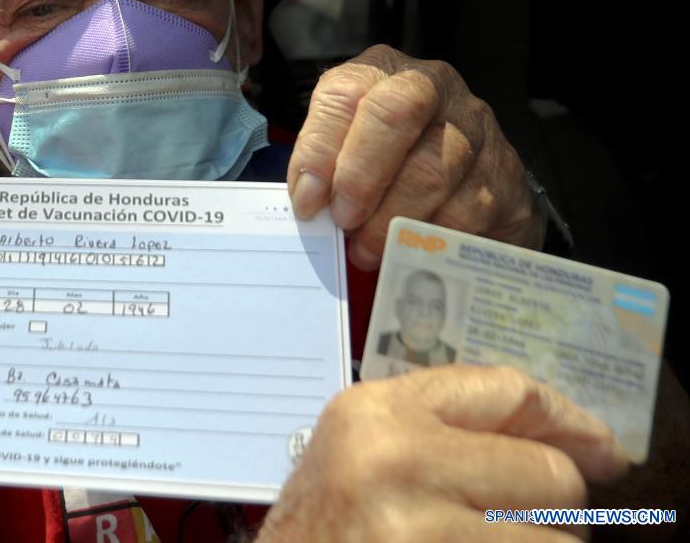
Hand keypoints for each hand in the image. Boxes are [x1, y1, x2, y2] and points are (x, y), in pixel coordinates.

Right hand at [256, 366, 628, 542]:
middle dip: (552, 509)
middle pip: (547, 473)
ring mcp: (417, 525)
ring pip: (553, 542)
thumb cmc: (316, 534)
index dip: (568, 418)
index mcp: (372, 411)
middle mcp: (395, 457)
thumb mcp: (359, 459)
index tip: (601, 445)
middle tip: (523, 525)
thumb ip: (436, 433)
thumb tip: (553, 438)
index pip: (504, 390)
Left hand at [288, 45, 544, 269]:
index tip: (308, 202)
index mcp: (383, 74)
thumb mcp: (349, 153)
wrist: (472, 188)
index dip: (320, 150)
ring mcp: (476, 126)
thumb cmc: (395, 167)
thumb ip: (325, 165)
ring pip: (432, 168)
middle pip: (395, 112)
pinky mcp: (505, 173)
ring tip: (367, 249)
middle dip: (361, 175)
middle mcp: (433, 86)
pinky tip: (408, 250)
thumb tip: (309, 200)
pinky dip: (428, 237)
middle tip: (344, 221)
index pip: (344, 93)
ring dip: (390, 218)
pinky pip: (465, 210)